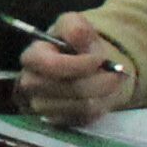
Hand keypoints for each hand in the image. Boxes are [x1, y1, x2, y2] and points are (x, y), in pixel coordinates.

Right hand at [18, 11, 133, 123]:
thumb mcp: (75, 25)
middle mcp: (30, 84)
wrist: (82, 67)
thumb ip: (76, 28)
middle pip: (68, 88)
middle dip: (98, 81)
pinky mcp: (57, 120)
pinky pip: (85, 118)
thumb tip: (81, 38)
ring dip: (103, 93)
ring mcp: (42, 105)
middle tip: (116, 73)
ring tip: (112, 82)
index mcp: (32, 57)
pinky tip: (102, 95)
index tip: (99, 59)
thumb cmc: (75, 45)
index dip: (77, 64)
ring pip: (81, 105)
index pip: (49, 65)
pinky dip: (100, 106)